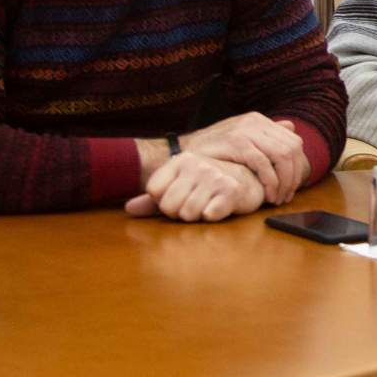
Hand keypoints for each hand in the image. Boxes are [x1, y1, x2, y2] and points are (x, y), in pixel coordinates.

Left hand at [125, 154, 264, 221]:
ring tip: (206, 205)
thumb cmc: (208, 185)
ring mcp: (214, 177)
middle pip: (169, 206)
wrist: (248, 179)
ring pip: (187, 213)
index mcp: (180, 160)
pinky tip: (218, 208)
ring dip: (196, 216)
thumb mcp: (180, 186)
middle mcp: (197, 165)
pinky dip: (211, 216)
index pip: (154, 191)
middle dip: (179, 212)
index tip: (179, 197)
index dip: (163, 201)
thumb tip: (129, 209)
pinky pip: (208, 215)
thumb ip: (153, 199)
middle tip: (194, 204)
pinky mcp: (231, 191)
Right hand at [180, 112, 310, 203]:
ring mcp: (246, 130)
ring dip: (284, 181)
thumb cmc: (213, 150)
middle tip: (286, 196)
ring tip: (277, 198)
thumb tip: (292, 126)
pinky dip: (270, 181)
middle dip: (293, 176)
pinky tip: (268, 194)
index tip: (292, 187)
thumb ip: (265, 135)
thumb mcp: (241, 139)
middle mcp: (255, 122)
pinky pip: (263, 163)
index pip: (293, 142)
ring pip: (281, 156)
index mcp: (259, 120)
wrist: (184, 153)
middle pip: (291, 149)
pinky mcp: (237, 143)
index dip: (297, 166)